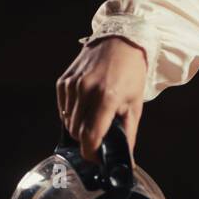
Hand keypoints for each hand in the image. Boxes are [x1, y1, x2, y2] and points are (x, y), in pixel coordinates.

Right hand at [56, 36, 147, 161]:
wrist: (120, 41)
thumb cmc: (131, 73)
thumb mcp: (136, 103)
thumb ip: (128, 133)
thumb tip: (126, 157)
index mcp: (107, 98)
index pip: (90, 137)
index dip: (92, 153)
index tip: (97, 158)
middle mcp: (86, 91)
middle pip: (77, 132)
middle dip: (87, 141)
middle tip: (100, 140)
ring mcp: (72, 85)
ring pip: (68, 122)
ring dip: (79, 128)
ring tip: (95, 120)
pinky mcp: (63, 81)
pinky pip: (63, 108)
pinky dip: (72, 114)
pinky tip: (86, 108)